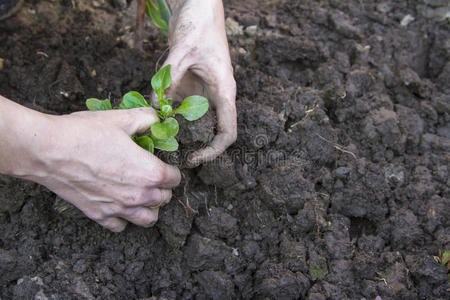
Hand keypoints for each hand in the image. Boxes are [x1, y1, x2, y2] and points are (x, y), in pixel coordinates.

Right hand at [1, 102, 180, 231]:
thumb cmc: (85, 133)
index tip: (164, 163)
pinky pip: (121, 226)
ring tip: (141, 193)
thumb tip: (158, 120)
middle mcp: (138, 196)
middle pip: (164, 199)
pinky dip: (124, 218)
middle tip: (151, 174)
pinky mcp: (99, 216)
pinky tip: (118, 203)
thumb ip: (147, 119)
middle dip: (162, 187)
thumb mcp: (122, 118)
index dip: (172, 169)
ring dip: (149, 207)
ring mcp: (119, 209)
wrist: (48, 150)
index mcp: (150, 173)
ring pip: (148, 218)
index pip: (174, 179)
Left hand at [159, 0, 236, 166]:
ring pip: (195, 122)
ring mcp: (203, 92)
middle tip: (171, 156)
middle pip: (212, 132)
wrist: (199, 7)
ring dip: (180, 133)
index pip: (227, 132)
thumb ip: (169, 79)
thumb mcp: (182, 52)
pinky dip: (170, 116)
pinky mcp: (191, 86)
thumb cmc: (199, 26)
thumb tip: (154, 106)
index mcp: (224, 91)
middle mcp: (216, 96)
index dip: (213, 151)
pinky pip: (182, 107)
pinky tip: (154, 120)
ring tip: (160, 142)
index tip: (193, 158)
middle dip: (195, 146)